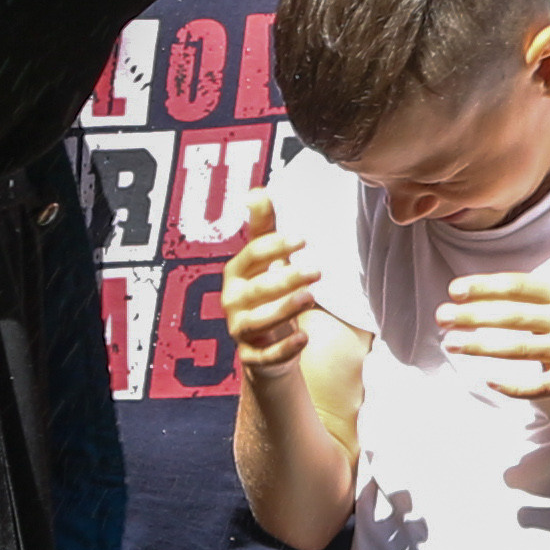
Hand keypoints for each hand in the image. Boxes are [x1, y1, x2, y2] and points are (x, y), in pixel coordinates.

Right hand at [223, 188, 320, 372]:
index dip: (274, 246)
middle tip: (317, 270)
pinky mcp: (251, 358)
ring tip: (311, 298)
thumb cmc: (265, 292)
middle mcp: (232, 301)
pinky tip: (305, 338)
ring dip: (284, 310)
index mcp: (236, 273)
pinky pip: (264, 356)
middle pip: (257, 289)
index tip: (303, 238)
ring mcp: (240, 330)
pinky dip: (283, 349)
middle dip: (285, 279)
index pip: (251, 255)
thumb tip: (258, 191)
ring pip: (258, 322)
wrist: (262, 343)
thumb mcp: (264, 261)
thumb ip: (262, 227)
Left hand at [437, 276, 549, 406]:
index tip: (454, 290)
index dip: (483, 286)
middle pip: (512, 316)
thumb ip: (529, 300)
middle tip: (441, 317)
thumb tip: (475, 298)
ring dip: (479, 345)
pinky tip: (487, 380)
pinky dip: (510, 385)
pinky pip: (534, 386)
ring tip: (451, 343)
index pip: (517, 285)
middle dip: (472, 315)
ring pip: (517, 348)